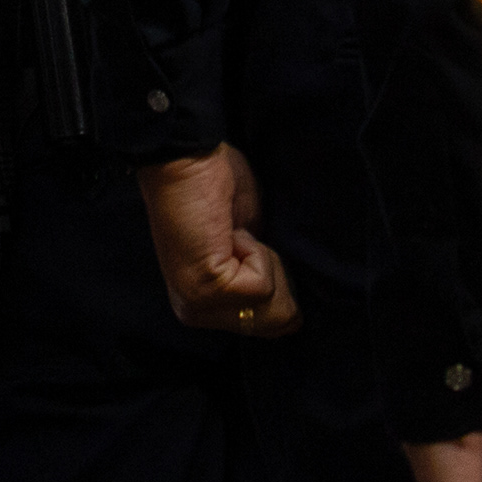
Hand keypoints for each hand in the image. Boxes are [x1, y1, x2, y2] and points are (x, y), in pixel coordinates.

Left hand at [138, 143, 297, 337]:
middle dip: (277, 274)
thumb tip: (294, 308)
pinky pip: (261, 285)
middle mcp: (194, 312)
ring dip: (266, 261)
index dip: (281, 285)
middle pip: (276, 322)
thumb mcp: (251, 242)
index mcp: (203, 303)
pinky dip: (257, 251)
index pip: (269, 325)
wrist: (187, 156)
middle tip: (243, 240)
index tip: (253, 247)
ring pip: (272, 307)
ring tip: (235, 236)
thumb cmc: (216, 187)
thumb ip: (263, 276)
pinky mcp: (205, 290)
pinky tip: (229, 232)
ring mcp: (197, 304)